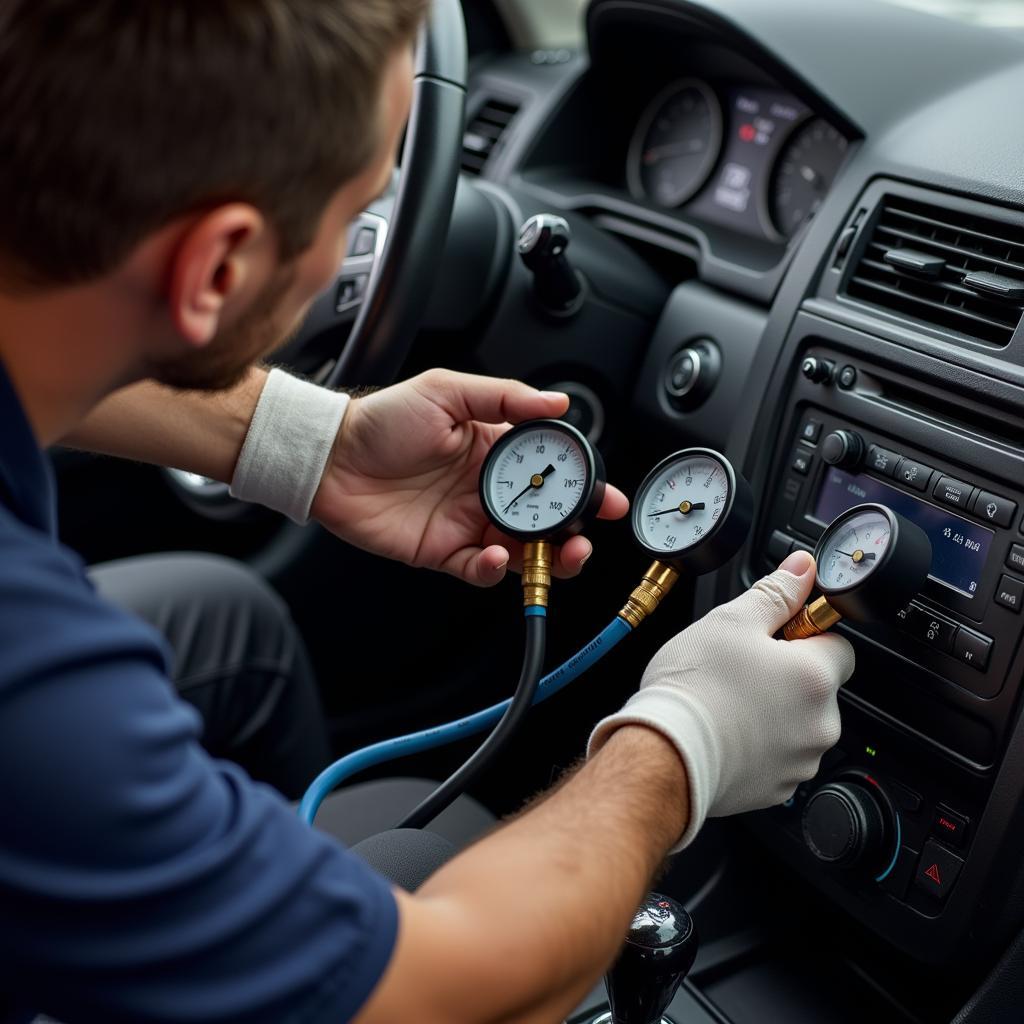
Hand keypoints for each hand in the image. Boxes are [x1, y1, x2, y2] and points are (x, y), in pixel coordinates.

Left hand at [310, 369, 628, 584]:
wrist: (330, 457)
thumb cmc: (382, 419)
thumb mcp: (446, 391)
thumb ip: (505, 397)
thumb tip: (557, 402)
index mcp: (493, 450)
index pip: (549, 471)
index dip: (581, 487)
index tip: (606, 497)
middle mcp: (484, 489)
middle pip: (543, 520)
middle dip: (573, 533)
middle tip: (585, 537)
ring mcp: (465, 522)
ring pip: (520, 550)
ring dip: (544, 557)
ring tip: (556, 554)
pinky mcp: (441, 551)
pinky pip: (478, 569)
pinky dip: (492, 568)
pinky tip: (493, 556)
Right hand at [588, 549, 854, 849]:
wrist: (665, 754)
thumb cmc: (695, 689)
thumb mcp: (731, 621)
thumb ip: (775, 593)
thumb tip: (802, 568)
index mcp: (816, 677)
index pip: (838, 645)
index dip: (804, 635)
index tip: (774, 636)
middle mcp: (820, 724)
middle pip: (816, 688)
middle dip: (786, 677)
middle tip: (740, 668)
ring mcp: (800, 761)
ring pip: (797, 725)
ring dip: (773, 713)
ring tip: (727, 702)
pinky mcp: (777, 791)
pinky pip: (777, 758)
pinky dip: (757, 746)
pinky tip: (725, 731)